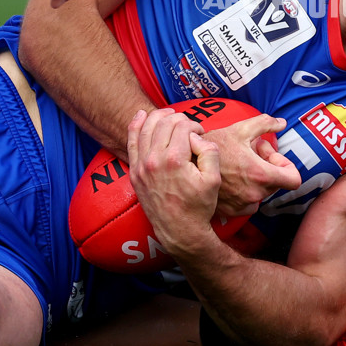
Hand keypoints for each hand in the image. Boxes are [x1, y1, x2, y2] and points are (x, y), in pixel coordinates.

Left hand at [127, 107, 220, 255]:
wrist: (179, 231)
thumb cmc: (199, 206)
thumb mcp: (214, 179)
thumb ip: (209, 151)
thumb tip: (195, 136)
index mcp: (175, 160)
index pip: (183, 126)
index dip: (195, 125)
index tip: (201, 134)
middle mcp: (154, 160)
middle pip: (165, 123)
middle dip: (180, 119)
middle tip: (189, 128)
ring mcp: (141, 165)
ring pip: (147, 127)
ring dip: (159, 116)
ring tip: (170, 115)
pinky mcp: (134, 172)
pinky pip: (131, 141)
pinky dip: (136, 125)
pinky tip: (142, 115)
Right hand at [205, 114, 300, 215]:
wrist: (186, 166)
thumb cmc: (212, 146)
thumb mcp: (240, 129)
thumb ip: (265, 124)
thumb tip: (281, 123)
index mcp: (261, 175)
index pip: (294, 179)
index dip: (286, 165)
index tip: (272, 157)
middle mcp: (254, 194)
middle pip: (276, 182)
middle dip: (268, 165)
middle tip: (251, 151)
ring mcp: (243, 204)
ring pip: (262, 191)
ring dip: (257, 177)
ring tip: (240, 162)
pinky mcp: (232, 210)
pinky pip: (248, 202)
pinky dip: (245, 190)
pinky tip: (233, 176)